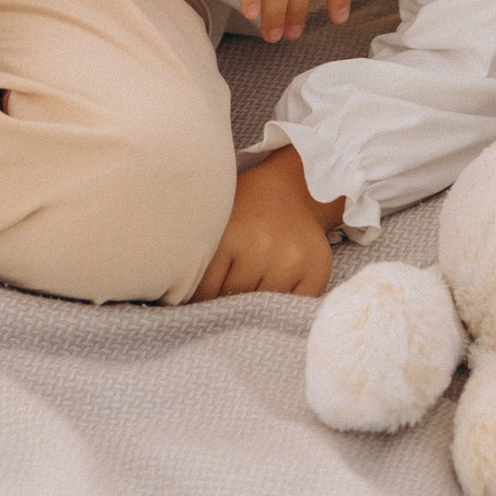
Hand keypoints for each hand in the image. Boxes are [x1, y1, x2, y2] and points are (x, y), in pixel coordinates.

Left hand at [193, 145, 342, 299]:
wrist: (296, 185)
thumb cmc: (248, 207)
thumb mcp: (217, 220)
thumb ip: (198, 256)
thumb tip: (178, 305)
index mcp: (230, 234)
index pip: (205, 292)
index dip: (202, 297)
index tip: (204, 293)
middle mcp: (262, 248)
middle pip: (232, 301)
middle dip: (228, 299)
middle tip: (232, 286)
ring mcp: (291, 261)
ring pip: (261, 310)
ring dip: (255, 306)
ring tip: (255, 284)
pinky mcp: (317, 270)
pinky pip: (292, 307)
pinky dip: (283, 307)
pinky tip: (278, 287)